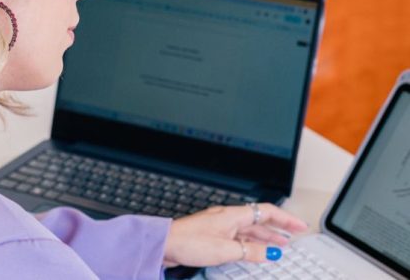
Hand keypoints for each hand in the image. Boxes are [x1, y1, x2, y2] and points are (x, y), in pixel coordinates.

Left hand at [163, 203, 307, 266]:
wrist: (166, 243)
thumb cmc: (189, 241)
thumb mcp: (225, 250)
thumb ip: (250, 251)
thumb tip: (269, 253)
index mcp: (233, 215)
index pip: (267, 211)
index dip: (286, 218)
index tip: (300, 225)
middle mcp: (228, 217)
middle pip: (260, 220)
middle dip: (279, 227)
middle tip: (295, 234)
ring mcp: (221, 225)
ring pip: (250, 229)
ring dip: (266, 237)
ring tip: (281, 245)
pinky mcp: (214, 234)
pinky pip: (240, 237)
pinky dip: (251, 243)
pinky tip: (256, 251)